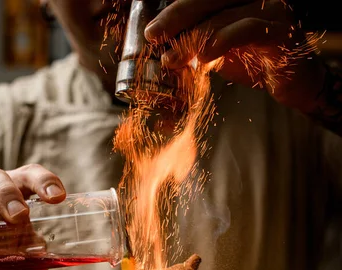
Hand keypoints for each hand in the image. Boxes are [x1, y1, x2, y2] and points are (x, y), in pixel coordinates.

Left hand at [145, 0, 326, 113]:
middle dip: (178, 17)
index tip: (152, 31)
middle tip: (155, 37)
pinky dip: (222, 42)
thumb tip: (165, 49)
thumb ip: (198, 44)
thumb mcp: (220, 51)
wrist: (295, 82)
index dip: (176, 10)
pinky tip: (204, 58)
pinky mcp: (281, 30)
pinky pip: (246, 30)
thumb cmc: (256, 61)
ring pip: (224, 15)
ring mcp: (272, 8)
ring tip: (174, 58)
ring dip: (194, 38)